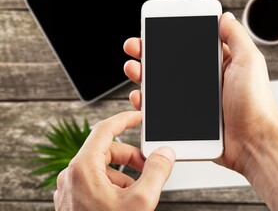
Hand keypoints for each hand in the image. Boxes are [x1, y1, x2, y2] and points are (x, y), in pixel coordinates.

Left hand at [53, 111, 175, 210]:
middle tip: (149, 165)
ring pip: (101, 166)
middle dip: (130, 155)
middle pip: (106, 150)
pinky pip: (95, 180)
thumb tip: (165, 153)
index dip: (124, 120)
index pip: (104, 130)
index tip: (138, 117)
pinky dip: (113, 183)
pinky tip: (125, 199)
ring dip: (124, 172)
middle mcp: (72, 175)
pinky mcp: (73, 200)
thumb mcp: (140, 202)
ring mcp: (71, 189)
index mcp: (83, 168)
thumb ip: (157, 172)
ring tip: (139, 188)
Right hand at [123, 12, 277, 173]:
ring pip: (162, 86)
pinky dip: (148, 104)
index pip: (189, 45)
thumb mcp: (249, 61)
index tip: (153, 30)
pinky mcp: (187, 120)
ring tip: (134, 69)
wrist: (254, 142)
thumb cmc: (256, 103)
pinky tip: (141, 97)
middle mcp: (203, 81)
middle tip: (135, 48)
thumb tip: (224, 17)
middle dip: (149, 54)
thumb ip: (236, 37)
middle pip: (170, 64)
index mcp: (217, 64)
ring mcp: (193, 101)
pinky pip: (162, 110)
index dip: (170, 36)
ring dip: (143, 76)